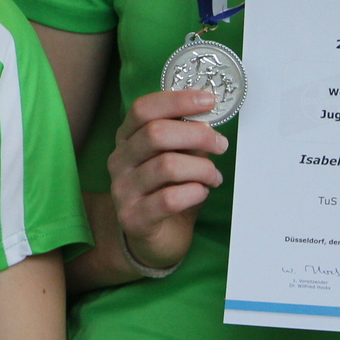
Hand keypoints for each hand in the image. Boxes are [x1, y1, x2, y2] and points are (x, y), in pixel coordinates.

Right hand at [108, 90, 228, 272]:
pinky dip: (193, 193)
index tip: (209, 101)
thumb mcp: (174, 158)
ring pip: (167, 166)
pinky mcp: (133, 217)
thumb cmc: (166, 190)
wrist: (152, 238)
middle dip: (197, 135)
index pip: (143, 109)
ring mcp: (122, 189)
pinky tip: (201, 193)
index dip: (177, 101)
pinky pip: (168, 199)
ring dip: (201, 168)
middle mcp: (119, 160)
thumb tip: (208, 116)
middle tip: (220, 144)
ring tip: (214, 177)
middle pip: (156, 134)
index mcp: (126, 138)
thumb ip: (184, 138)